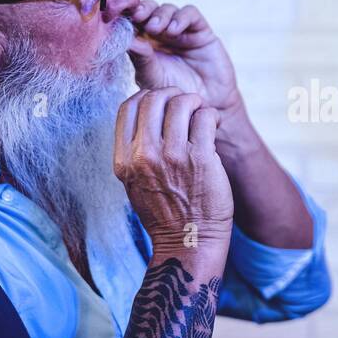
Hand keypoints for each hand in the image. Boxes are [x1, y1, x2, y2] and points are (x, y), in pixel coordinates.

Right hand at [114, 87, 233, 256]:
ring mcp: (173, 156)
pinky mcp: (201, 158)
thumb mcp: (134, 183)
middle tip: (185, 104)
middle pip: (154, 98)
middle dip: (172, 94)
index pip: (128, 107)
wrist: (188, 242)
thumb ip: (135, 151)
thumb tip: (145, 117)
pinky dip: (211, 115)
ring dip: (194, 102)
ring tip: (200, 113)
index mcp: (125, 160)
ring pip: (182, 103)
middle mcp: (145, 156)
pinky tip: (213, 123)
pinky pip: (205, 117)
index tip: (160, 104)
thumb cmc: (164, 213)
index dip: (146, 96)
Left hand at [125, 0, 241, 117]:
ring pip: (167, 9)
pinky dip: (181, 18)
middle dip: (142, 9)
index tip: (117, 16)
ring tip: (156, 28)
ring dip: (160, 14)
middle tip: (137, 16)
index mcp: (144, 44)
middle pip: (149, 10)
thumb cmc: (176, 96)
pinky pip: (190, 14)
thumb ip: (141, 59)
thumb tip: (127, 41)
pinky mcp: (201, 31)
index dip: (125, 15)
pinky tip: (174, 30)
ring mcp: (181, 32)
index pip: (132, 22)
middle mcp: (161, 35)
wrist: (207, 105)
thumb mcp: (152, 78)